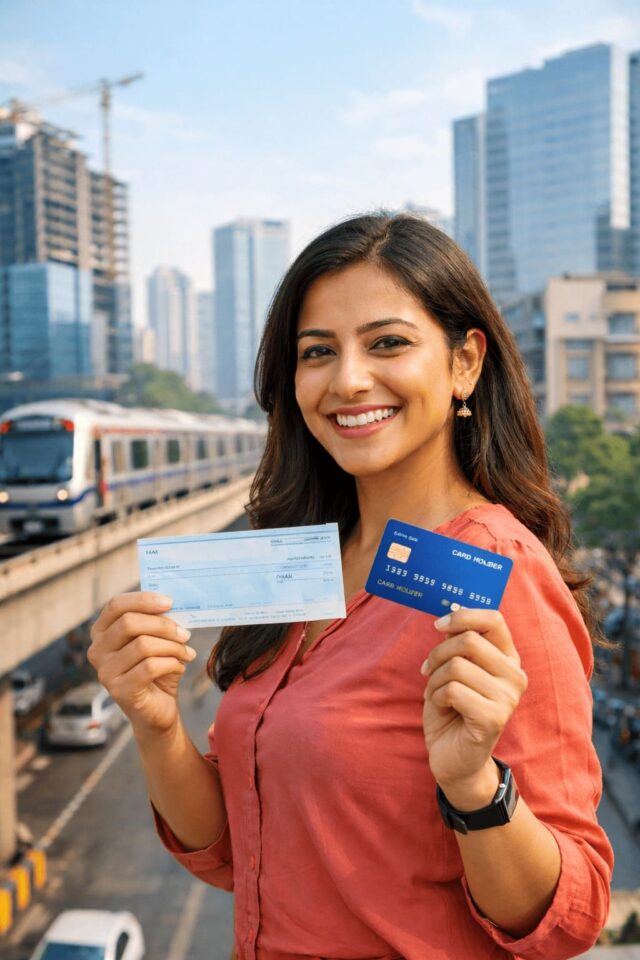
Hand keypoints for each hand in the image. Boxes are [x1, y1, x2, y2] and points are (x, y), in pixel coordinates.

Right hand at [88, 592, 195, 738]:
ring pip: (143, 645)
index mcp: (102, 632)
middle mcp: (97, 650)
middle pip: (129, 623)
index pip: (116, 605)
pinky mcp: (119, 691)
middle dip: (163, 625)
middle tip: (185, 634)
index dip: (143, 600)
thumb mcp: (156, 640)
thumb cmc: (157, 669)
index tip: (170, 602)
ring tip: (186, 653)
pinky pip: (150, 667)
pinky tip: (179, 667)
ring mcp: (104, 672)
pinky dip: (172, 664)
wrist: (158, 708)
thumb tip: (171, 603)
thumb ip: (157, 621)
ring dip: (173, 647)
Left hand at [421, 608, 526, 807]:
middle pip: (468, 641)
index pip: (494, 619)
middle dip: (438, 653)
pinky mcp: (494, 718)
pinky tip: (443, 708)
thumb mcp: (453, 669)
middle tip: (429, 670)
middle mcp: (515, 675)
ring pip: (457, 666)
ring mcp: (508, 698)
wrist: (454, 758)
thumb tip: (448, 615)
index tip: (439, 626)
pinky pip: (453, 690)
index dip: (462, 617)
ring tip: (437, 694)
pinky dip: (436, 697)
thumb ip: (458, 643)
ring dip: (435, 680)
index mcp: (508, 658)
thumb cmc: (452, 709)